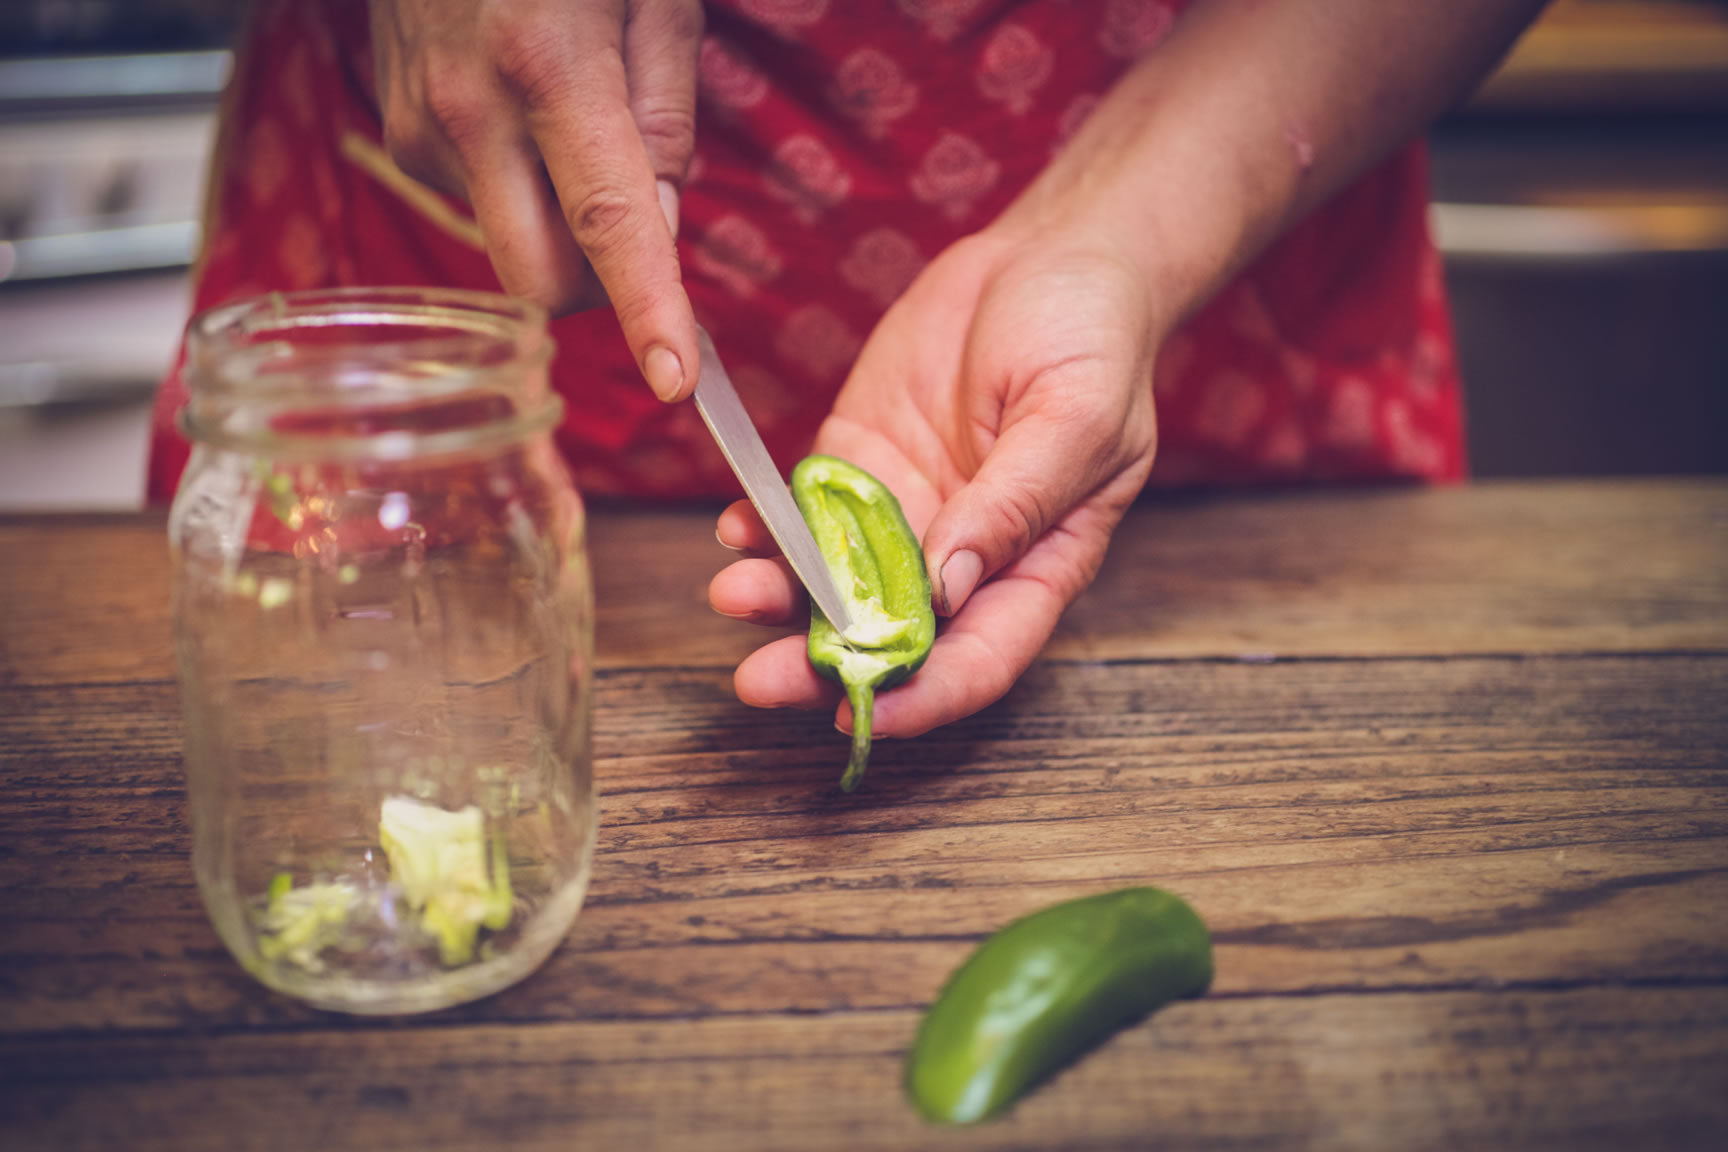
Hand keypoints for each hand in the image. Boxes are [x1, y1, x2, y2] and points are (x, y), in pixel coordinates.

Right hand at [369, 0, 702, 398]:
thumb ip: (664, 111)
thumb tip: (661, 223)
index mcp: (550, 67)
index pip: (608, 224)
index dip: (646, 311)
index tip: (676, 381)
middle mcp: (472, 111)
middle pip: (540, 280)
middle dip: (596, 289)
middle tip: (632, 237)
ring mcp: (422, 127)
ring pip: (505, 247)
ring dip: (555, 229)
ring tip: (568, 126)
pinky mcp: (397, 133)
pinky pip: (474, 203)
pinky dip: (515, 188)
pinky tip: (518, 114)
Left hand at [709, 224, 1162, 737]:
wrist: (1052, 255)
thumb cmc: (1094, 338)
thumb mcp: (1076, 417)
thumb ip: (1016, 503)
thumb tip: (949, 587)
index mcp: (1036, 565)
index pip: (979, 659)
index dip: (922, 698)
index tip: (860, 714)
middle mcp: (962, 556)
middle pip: (888, 637)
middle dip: (822, 664)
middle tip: (759, 679)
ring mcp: (905, 510)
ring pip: (833, 580)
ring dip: (780, 598)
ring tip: (732, 595)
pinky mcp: (859, 461)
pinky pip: (803, 509)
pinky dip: (764, 526)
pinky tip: (736, 529)